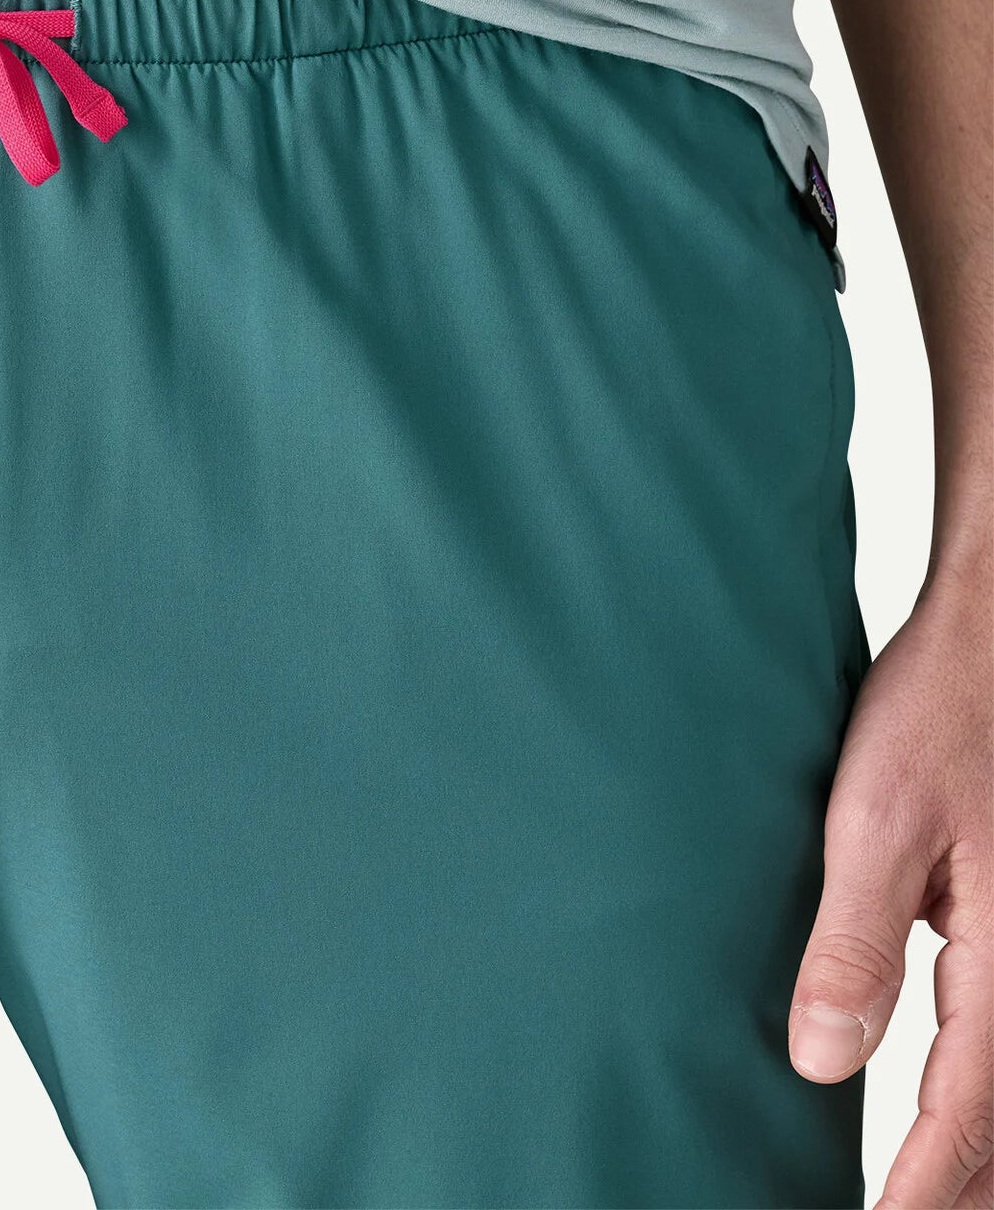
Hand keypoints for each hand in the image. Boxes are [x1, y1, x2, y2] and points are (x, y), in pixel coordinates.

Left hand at [791, 571, 993, 1208]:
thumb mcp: (876, 821)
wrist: (991, 645)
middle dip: (959, 1189)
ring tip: (921, 1202)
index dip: (921, 1188)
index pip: (965, 1114)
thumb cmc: (939, 716)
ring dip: (977, 1156)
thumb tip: (822, 1064)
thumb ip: (855, 943)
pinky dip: (984, 1100)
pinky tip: (950, 1122)